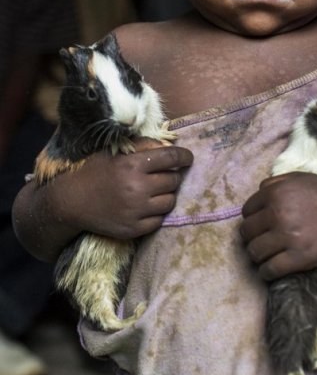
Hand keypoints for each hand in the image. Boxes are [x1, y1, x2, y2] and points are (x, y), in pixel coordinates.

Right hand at [58, 141, 192, 239]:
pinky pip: (159, 220)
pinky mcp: (133, 229)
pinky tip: (147, 206)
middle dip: (173, 175)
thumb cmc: (95, 171)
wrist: (71, 202)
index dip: (185, 156)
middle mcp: (136, 188)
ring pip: (171, 201)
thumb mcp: (116, 152)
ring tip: (155, 191)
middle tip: (164, 175)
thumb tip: (171, 146)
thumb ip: (144, 145)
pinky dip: (157, 213)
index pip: (171, 158)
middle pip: (174, 180)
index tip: (188, 158)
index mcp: (132, 165)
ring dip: (167, 195)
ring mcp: (135, 211)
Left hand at [240, 172, 316, 279]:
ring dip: (258, 255)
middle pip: (247, 232)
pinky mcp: (298, 257)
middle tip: (262, 241)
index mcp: (276, 193)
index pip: (247, 211)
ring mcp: (288, 236)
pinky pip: (269, 269)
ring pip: (254, 252)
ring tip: (266, 255)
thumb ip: (275, 182)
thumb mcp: (300, 179)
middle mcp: (279, 213)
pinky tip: (270, 270)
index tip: (260, 225)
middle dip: (253, 237)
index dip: (252, 218)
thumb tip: (257, 193)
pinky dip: (266, 272)